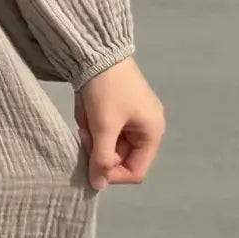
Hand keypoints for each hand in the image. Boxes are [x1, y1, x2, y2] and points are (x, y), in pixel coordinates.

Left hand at [75, 57, 164, 191]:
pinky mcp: (119, 109)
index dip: (113, 174)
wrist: (97, 51)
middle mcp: (147, 127)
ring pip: (110, 144)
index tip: (93, 164)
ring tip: (86, 121)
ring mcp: (134, 117)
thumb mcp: (103, 127)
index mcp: (152, 132)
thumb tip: (98, 186)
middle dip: (100, 151)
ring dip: (95, 138)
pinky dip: (94, 125)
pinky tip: (87, 112)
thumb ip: (101, 159)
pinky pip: (105, 129)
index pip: (136, 171)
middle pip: (121, 158)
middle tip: (85, 135)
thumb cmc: (106, 90)